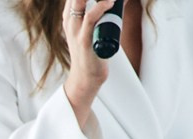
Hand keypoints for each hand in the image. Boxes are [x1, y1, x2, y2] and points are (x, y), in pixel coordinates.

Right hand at [61, 0, 120, 121]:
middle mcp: (70, 21)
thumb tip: (123, 2)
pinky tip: (111, 2)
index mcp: (69, 17)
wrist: (86, 77)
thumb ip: (100, 16)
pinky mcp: (84, 40)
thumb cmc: (92, 53)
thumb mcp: (91, 31)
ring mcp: (75, 30)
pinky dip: (101, 7)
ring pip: (79, 2)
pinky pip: (90, 18)